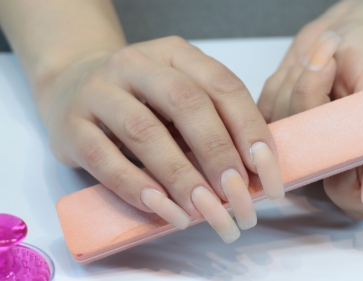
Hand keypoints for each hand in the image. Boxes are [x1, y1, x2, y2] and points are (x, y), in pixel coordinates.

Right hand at [43, 36, 283, 242]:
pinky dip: (138, 189)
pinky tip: (164, 210)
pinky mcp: (71, 125)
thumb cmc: (141, 100)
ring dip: (181, 177)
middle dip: (219, 154)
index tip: (266, 173)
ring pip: (145, 132)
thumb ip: (211, 123)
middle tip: (238, 197)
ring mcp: (99, 92)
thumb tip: (254, 174)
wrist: (70, 86)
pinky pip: (105, 159)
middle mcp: (137, 65)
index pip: (223, 86)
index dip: (250, 129)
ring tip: (206, 212)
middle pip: (187, 104)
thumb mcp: (179, 98)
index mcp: (176, 54)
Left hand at [258, 0, 362, 219]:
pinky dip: (282, 83)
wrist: (347, 35)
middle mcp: (331, 165)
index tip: (340, 129)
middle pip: (305, 167)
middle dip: (310, 103)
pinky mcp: (272, 127)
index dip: (343, 181)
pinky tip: (303, 68)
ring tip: (322, 60)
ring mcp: (299, 150)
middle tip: (328, 64)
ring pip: (281, 133)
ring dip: (298, 85)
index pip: (353, 204)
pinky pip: (264, 112)